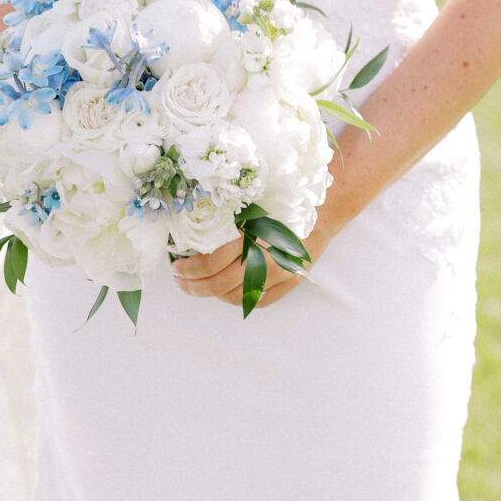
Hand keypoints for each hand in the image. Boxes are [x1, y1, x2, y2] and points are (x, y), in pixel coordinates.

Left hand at [170, 216, 334, 308]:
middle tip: (179, 282)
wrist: (325, 208)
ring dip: (214, 294)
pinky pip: (259, 301)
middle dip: (195, 286)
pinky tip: (225, 291)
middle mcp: (268, 260)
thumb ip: (227, 221)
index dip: (190, 268)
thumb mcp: (251, 204)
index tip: (176, 267)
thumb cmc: (283, 199)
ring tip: (197, 287)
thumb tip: (192, 234)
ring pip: (238, 297)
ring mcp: (282, 275)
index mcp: (254, 237)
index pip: (213, 263)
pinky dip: (239, 299)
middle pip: (221, 285)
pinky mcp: (292, 282)